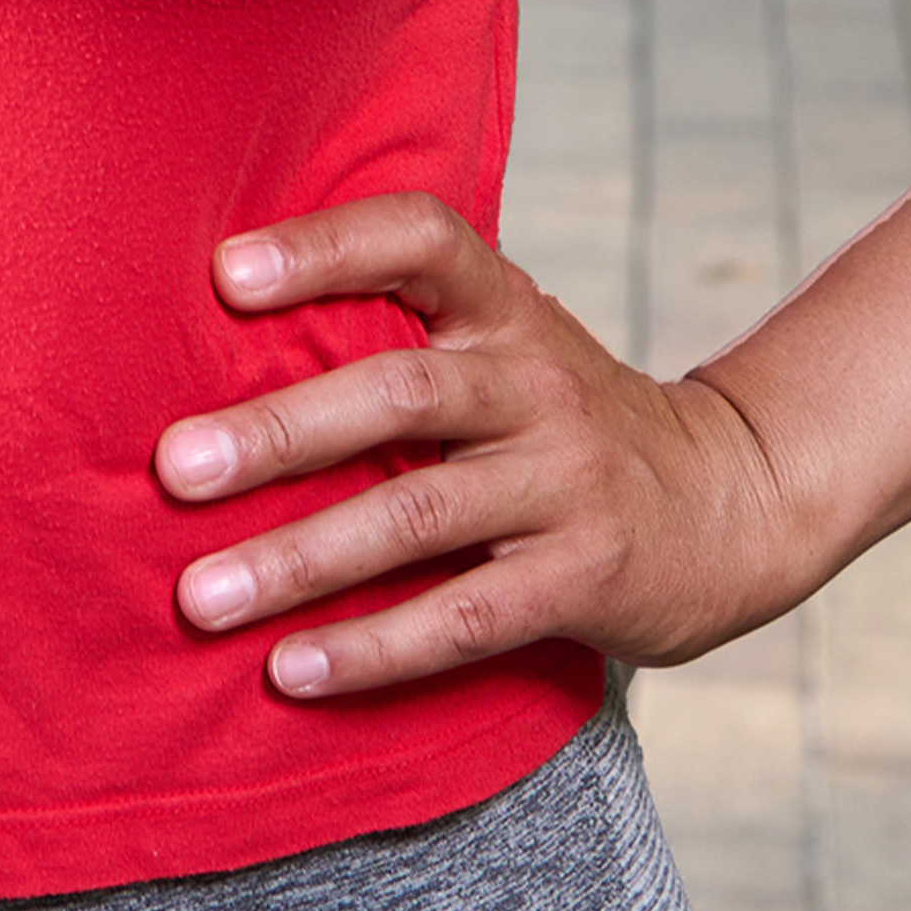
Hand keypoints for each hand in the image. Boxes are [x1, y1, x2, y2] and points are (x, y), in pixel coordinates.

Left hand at [147, 195, 826, 698]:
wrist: (737, 503)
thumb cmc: (564, 421)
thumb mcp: (506, 349)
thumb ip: (397, 336)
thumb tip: (204, 340)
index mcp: (504, 312)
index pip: (420, 240)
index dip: (326, 247)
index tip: (224, 275)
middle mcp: (536, 386)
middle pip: (399, 395)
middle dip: (278, 433)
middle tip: (173, 471)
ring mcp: (566, 483)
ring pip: (417, 517)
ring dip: (300, 560)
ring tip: (200, 598)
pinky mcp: (585, 578)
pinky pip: (465, 617)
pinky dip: (373, 648)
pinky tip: (291, 670)